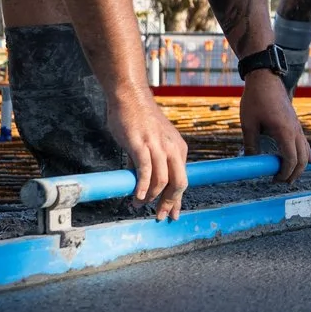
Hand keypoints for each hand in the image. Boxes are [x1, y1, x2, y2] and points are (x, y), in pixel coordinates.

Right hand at [106, 84, 191, 219]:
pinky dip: (142, 187)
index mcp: (178, 149)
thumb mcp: (151, 142)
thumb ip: (149, 161)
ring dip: (150, 198)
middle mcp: (172, 149)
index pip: (182, 180)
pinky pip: (146, 171)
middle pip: (179, 184)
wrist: (129, 96)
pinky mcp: (142, 145)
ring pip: (163, 181)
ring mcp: (158, 146)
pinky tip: (136, 196)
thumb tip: (140, 182)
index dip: (177, 200)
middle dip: (169, 203)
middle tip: (159, 215)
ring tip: (138, 205)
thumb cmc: (138, 118)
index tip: (171, 214)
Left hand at [240, 69, 310, 181]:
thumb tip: (249, 162)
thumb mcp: (248, 124)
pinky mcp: (295, 123)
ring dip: (300, 166)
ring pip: (306, 151)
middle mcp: (295, 130)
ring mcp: (297, 126)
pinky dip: (304, 154)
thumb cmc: (255, 99)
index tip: (275, 179)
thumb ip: (251, 145)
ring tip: (289, 175)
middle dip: (295, 173)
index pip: (291, 160)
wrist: (265, 78)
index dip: (285, 173)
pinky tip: (303, 160)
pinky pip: (305, 142)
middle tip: (282, 182)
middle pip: (303, 159)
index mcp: (284, 131)